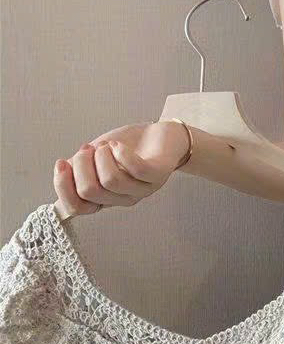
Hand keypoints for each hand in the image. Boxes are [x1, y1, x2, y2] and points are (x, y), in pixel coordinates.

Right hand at [52, 120, 189, 220]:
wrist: (161, 136)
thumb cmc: (126, 147)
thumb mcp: (94, 158)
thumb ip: (78, 169)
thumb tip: (61, 174)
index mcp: (105, 198)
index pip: (77, 208)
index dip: (63, 186)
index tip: (62, 162)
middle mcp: (123, 198)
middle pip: (90, 191)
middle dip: (81, 164)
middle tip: (88, 148)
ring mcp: (142, 189)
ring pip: (111, 180)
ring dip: (101, 156)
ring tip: (106, 145)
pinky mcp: (158, 175)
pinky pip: (136, 169)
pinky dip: (121, 153)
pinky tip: (118, 145)